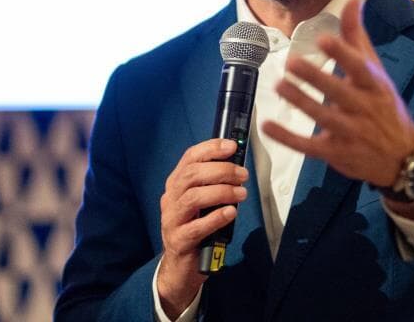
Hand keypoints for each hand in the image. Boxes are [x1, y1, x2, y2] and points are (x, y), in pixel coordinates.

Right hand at [157, 139, 248, 317]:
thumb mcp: (203, 202)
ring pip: (193, 198)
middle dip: (221, 170)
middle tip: (243, 175)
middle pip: (192, 175)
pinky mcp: (178, 241)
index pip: (190, 158)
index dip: (211, 148)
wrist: (180, 267)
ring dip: (221, 192)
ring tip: (241, 194)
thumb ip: (214, 184)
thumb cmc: (195, 228)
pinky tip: (230, 213)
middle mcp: (171, 199)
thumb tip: (238, 166)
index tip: (232, 146)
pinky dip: (216, 217)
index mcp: (176, 184)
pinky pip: (196, 227)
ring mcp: (172, 220)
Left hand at [262, 0, 413, 188]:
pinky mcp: (336, 153)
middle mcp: (364, 108)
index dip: (343, 53)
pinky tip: (268, 126)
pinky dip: (288, 137)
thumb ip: (358, 37)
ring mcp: (351, 133)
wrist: (402, 156)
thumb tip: (353, 0)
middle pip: (339, 93)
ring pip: (323, 118)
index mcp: (374, 85)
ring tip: (281, 86)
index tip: (324, 39)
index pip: (359, 67)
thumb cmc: (383, 105)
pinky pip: (309, 146)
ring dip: (301, 102)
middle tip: (292, 62)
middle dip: (316, 78)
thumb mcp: (375, 70)